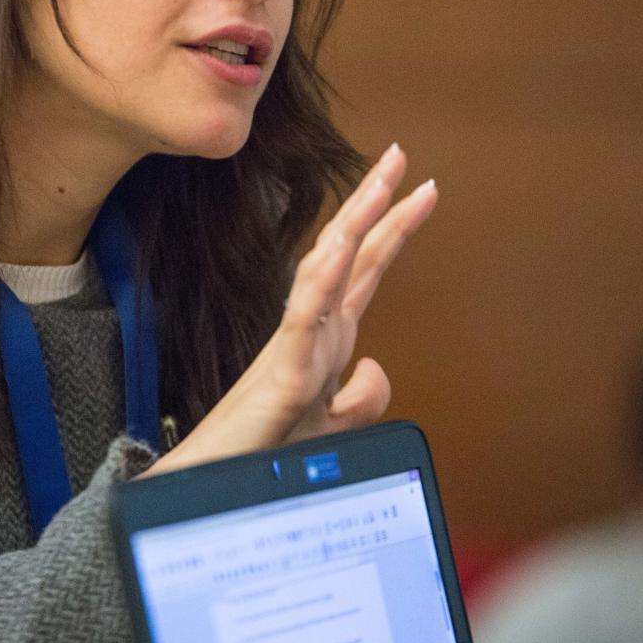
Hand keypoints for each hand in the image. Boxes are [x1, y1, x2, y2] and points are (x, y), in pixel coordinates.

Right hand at [141, 144, 436, 475]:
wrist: (218, 488)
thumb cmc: (268, 455)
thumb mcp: (334, 428)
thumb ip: (362, 398)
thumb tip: (377, 365)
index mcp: (327, 340)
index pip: (365, 271)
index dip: (393, 228)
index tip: (423, 188)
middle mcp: (312, 332)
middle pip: (350, 255)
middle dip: (377, 204)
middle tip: (399, 154)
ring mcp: (296, 347)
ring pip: (327, 271)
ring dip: (355, 223)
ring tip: (380, 181)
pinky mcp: (283, 374)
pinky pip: (302, 319)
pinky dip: (319, 281)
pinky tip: (336, 249)